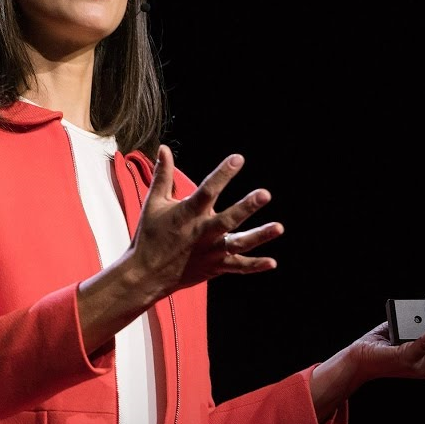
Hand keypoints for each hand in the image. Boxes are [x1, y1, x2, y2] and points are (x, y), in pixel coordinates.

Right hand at [128, 144, 283, 297]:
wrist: (145, 274)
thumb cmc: (149, 235)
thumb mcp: (154, 203)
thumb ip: (163, 175)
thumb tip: (164, 148)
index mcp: (188, 213)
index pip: (208, 190)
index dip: (222, 173)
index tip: (238, 158)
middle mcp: (202, 232)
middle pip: (228, 219)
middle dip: (247, 207)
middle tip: (265, 194)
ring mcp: (210, 251)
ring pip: (238, 244)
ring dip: (259, 236)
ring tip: (279, 227)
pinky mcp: (214, 266)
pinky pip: (237, 267)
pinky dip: (254, 265)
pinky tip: (272, 262)